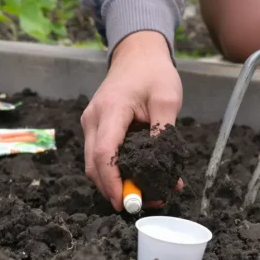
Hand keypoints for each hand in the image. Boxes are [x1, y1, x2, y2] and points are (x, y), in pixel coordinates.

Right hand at [81, 31, 183, 210]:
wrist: (137, 54)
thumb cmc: (153, 73)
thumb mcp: (167, 98)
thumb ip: (164, 131)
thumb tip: (162, 166)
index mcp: (111, 110)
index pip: (103, 154)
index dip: (112, 182)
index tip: (125, 202)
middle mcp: (94, 119)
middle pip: (94, 165)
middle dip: (114, 190)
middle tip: (142, 205)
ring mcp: (91, 124)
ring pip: (94, 164)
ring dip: (114, 183)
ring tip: (144, 195)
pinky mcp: (96, 128)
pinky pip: (100, 155)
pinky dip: (115, 171)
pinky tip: (138, 178)